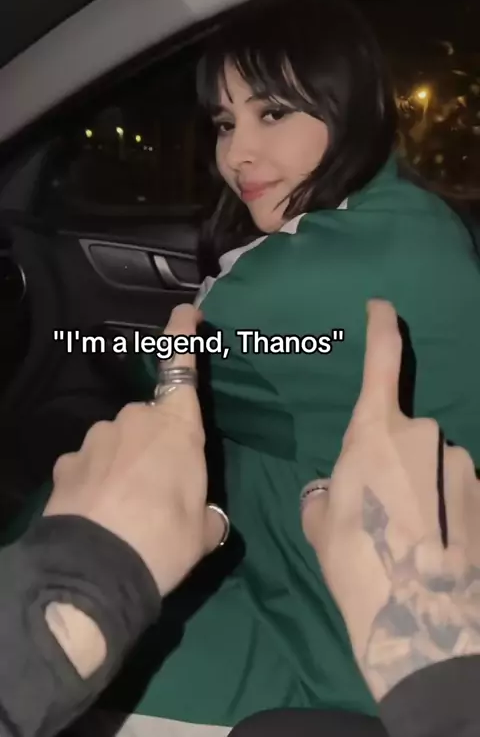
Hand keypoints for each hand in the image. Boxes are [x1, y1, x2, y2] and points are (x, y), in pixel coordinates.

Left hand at [44, 304, 224, 596]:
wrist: (96, 568)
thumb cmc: (165, 540)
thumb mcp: (203, 532)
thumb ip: (208, 515)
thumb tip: (207, 518)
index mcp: (178, 427)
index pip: (182, 368)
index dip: (183, 334)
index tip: (185, 311)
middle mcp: (136, 420)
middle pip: (151, 419)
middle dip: (156, 444)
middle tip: (162, 488)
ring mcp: (97, 438)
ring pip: (118, 441)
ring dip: (125, 463)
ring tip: (128, 507)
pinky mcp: (68, 462)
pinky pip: (90, 463)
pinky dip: (96, 480)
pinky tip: (99, 512)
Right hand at [301, 300, 479, 700]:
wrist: (423, 621)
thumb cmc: (358, 564)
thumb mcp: (322, 525)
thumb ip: (330, 492)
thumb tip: (338, 491)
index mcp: (375, 434)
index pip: (382, 363)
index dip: (382, 328)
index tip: (382, 307)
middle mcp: (425, 437)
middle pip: (407, 434)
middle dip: (395, 462)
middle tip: (382, 511)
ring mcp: (462, 466)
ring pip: (436, 466)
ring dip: (425, 490)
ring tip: (411, 539)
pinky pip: (458, 494)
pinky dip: (448, 514)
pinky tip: (440, 549)